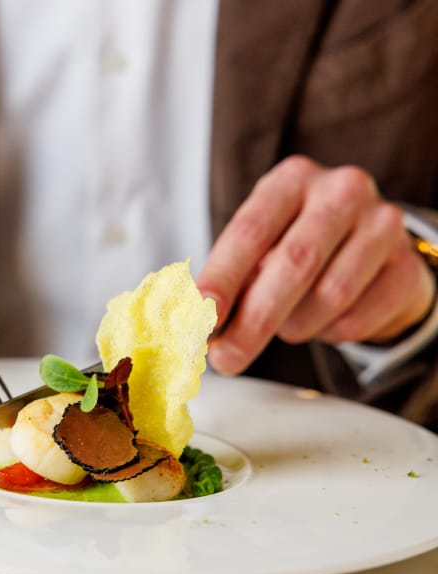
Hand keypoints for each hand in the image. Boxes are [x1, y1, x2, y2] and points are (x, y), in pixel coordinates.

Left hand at [196, 155, 434, 374]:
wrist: (370, 254)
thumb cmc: (295, 248)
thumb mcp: (257, 251)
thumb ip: (230, 282)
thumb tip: (198, 324)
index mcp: (290, 181)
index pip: (249, 231)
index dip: (223, 276)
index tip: (203, 314)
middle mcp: (341, 191)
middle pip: (293, 264)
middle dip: (253, 320)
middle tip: (226, 360)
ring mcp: (382, 224)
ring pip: (328, 296)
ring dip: (295, 326)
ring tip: (286, 324)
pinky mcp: (407, 266)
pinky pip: (357, 319)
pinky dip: (329, 333)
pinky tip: (324, 321)